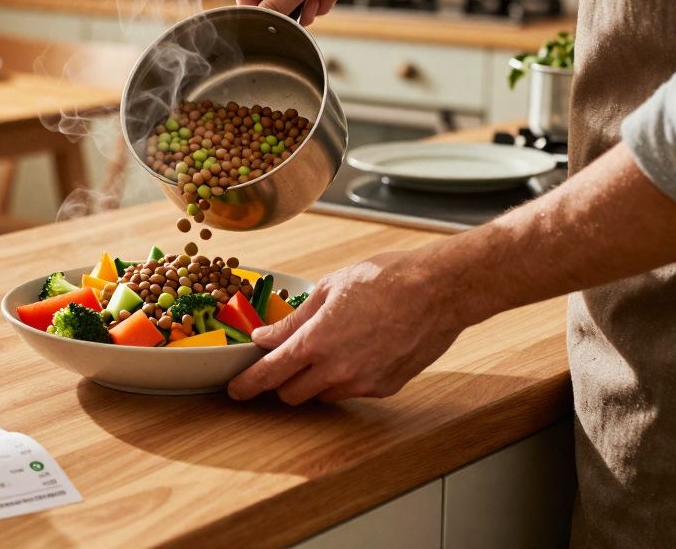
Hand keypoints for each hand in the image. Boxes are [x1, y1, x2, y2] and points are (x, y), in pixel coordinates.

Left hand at [227, 251, 465, 403]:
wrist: (439, 290)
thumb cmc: (386, 280)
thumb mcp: (330, 288)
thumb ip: (295, 319)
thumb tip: (266, 336)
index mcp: (317, 341)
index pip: (270, 374)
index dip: (248, 385)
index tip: (236, 390)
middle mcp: (337, 370)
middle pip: (291, 394)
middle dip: (281, 382)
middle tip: (283, 362)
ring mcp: (363, 382)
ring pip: (322, 396)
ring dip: (313, 381)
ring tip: (327, 350)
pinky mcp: (385, 387)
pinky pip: (352, 391)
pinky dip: (344, 379)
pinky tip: (357, 351)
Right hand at [236, 0, 400, 26]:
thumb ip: (276, 5)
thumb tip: (261, 22)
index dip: (258, 11)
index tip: (268, 27)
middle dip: (287, 9)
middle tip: (299, 14)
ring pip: (288, 3)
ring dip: (304, 9)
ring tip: (318, 0)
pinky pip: (305, 1)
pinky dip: (316, 4)